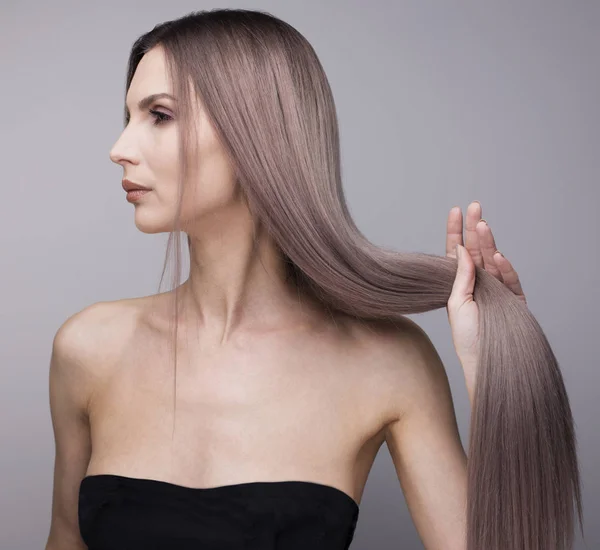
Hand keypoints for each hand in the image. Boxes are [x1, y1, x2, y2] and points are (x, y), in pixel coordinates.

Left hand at [445, 201, 527, 378]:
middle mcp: (477, 283)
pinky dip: (505, 268)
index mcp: (459, 283)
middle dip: (474, 228)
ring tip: (482, 225)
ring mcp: (496, 290)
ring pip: (493, 260)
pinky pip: (510, 280)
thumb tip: (460, 249)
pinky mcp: (514, 300)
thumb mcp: (456, 305)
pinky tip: (498, 256)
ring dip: (488, 242)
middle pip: (476, 250)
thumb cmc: (466, 337)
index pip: (456, 252)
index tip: (454, 211)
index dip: (455, 232)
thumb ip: (460, 277)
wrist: (486, 362)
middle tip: (474, 206)